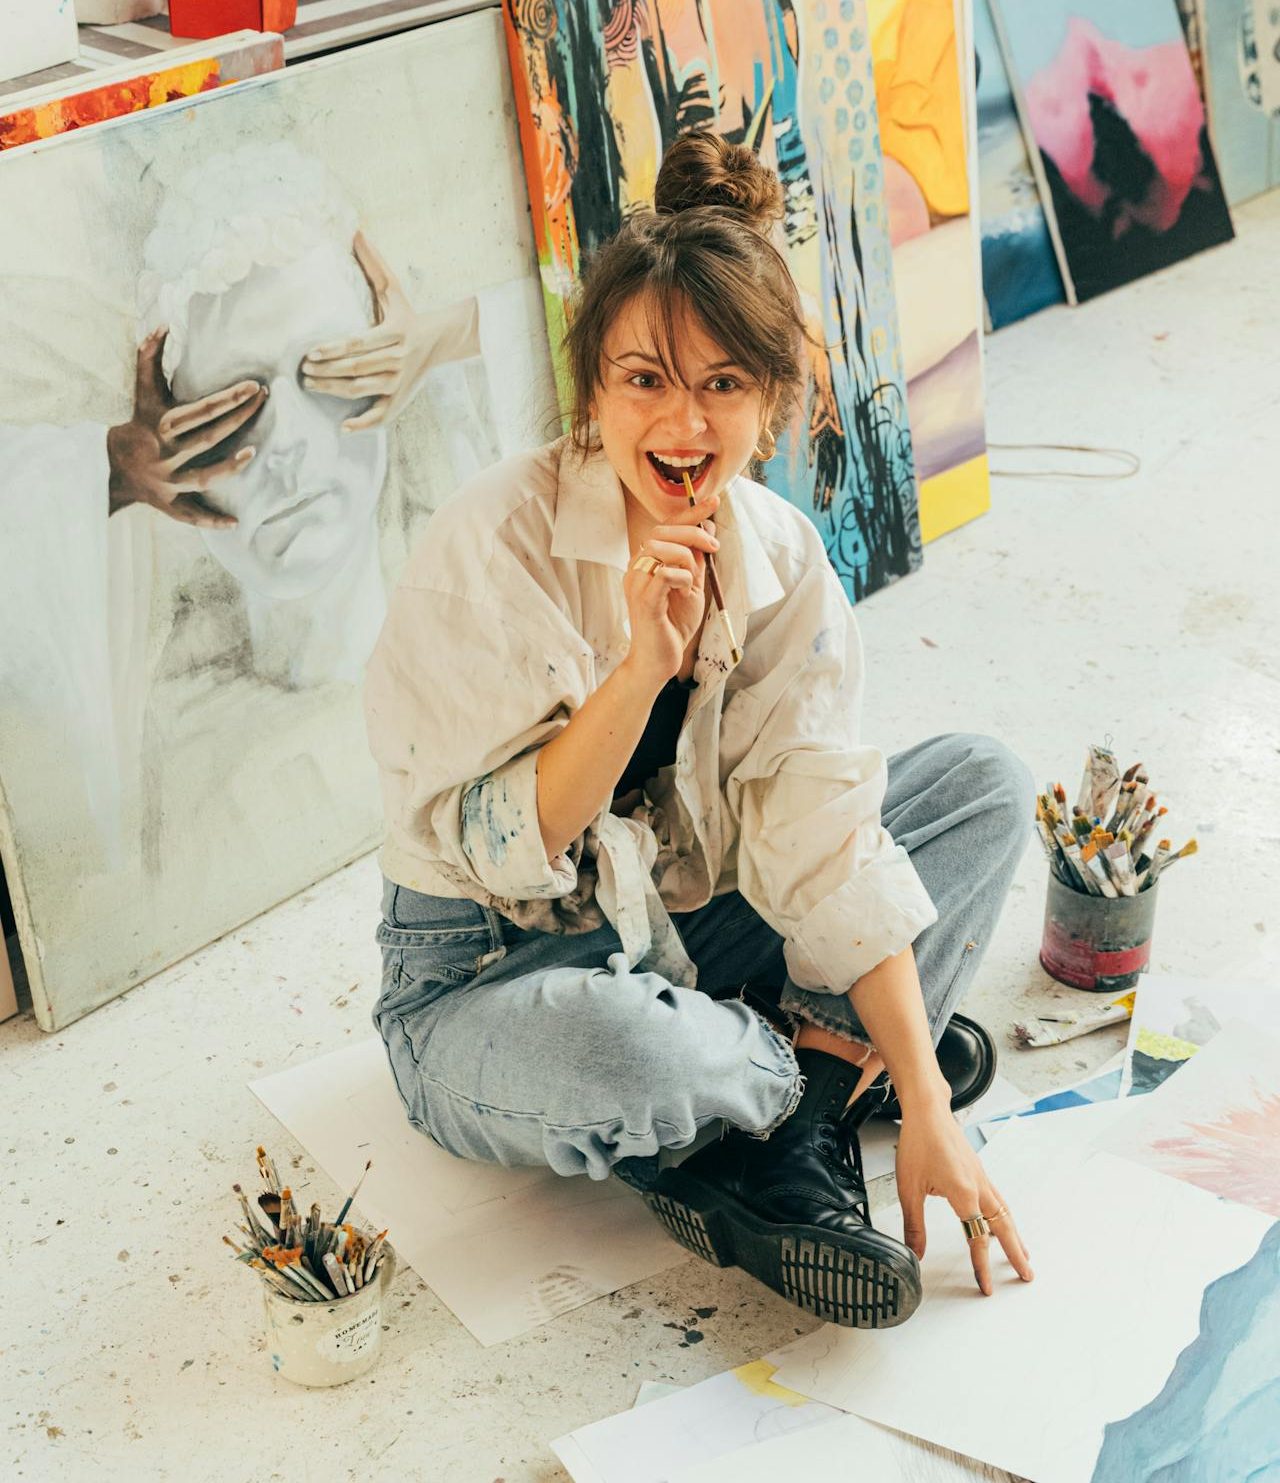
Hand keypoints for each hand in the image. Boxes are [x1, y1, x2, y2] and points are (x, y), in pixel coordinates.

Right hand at [107, 328, 264, 527]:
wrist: (112, 465)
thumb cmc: (138, 423)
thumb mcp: (143, 392)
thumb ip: (149, 357)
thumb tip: (161, 326)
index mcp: (162, 425)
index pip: (202, 409)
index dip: (230, 398)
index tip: (255, 386)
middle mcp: (167, 453)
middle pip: (209, 437)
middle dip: (240, 419)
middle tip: (265, 401)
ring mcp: (169, 480)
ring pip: (203, 476)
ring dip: (229, 468)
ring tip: (254, 453)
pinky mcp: (170, 504)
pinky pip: (191, 516)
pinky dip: (212, 521)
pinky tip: (236, 523)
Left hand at [300, 231, 478, 431]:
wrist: (442, 339)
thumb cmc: (408, 312)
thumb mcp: (393, 288)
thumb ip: (374, 263)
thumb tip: (356, 231)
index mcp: (395, 332)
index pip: (359, 343)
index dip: (334, 350)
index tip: (311, 353)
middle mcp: (397, 360)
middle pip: (356, 369)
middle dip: (327, 372)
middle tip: (303, 370)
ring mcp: (399, 382)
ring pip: (362, 390)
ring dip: (334, 390)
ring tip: (311, 385)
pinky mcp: (401, 398)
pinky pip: (382, 416)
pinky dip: (364, 424)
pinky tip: (344, 427)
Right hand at [621, 494, 719, 685]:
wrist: (657, 661)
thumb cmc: (672, 625)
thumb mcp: (691, 586)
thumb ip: (696, 560)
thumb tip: (707, 530)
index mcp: (646, 562)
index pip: (665, 526)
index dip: (690, 512)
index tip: (714, 499)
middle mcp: (636, 568)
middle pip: (662, 531)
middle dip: (693, 533)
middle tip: (715, 548)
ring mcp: (636, 584)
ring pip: (662, 549)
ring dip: (687, 558)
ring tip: (693, 581)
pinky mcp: (644, 601)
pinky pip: (664, 574)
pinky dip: (681, 577)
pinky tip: (685, 590)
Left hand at [896, 1103, 1033, 1295]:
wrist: (927, 1109)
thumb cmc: (919, 1141)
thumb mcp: (908, 1187)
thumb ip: (914, 1225)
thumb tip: (915, 1254)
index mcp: (964, 1193)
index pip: (977, 1238)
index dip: (981, 1265)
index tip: (987, 1287)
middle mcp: (979, 1186)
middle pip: (1003, 1227)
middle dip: (1015, 1253)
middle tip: (1027, 1275)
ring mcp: (980, 1177)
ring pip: (1004, 1212)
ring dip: (1014, 1236)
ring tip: (1022, 1254)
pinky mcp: (977, 1170)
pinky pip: (998, 1199)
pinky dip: (1004, 1216)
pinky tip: (1000, 1222)